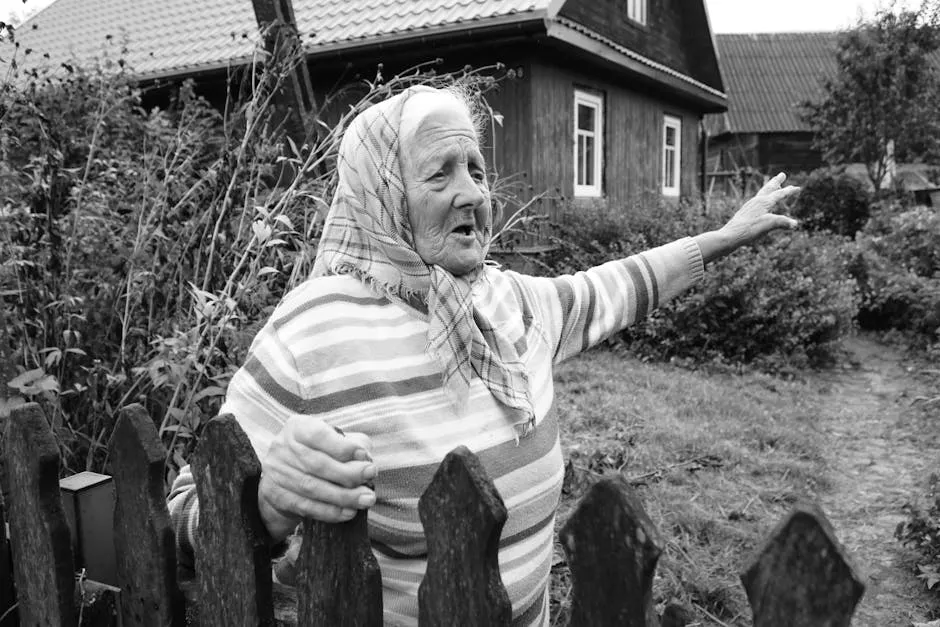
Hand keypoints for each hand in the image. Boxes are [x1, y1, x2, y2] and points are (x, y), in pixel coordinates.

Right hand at [258, 416, 375, 541]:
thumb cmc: (319, 452)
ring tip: (365, 499)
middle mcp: (283, 448)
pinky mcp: (276, 496)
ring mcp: (277, 473)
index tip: (365, 456)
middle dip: (349, 474)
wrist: (285, 475)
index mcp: (297, 428)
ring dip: (343, 496)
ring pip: (312, 488)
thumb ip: (352, 444)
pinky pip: (306, 507)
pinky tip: (349, 512)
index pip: (319, 435)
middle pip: (317, 464)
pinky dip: (330, 512)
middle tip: (371, 477)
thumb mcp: (334, 439)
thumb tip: (365, 460)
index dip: (343, 447)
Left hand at [720, 172, 800, 248]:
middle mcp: (756, 201)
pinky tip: (761, 203)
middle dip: (776, 182)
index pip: (779, 194)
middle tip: (782, 174)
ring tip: (773, 185)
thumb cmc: (748, 230)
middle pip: (768, 189)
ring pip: (761, 194)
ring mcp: (749, 207)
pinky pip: (756, 201)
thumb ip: (782, 222)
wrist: (729, 236)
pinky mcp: (745, 213)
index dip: (789, 191)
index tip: (798, 188)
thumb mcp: (768, 225)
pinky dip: (762, 198)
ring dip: (769, 188)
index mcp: (763, 202)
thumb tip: (795, 223)